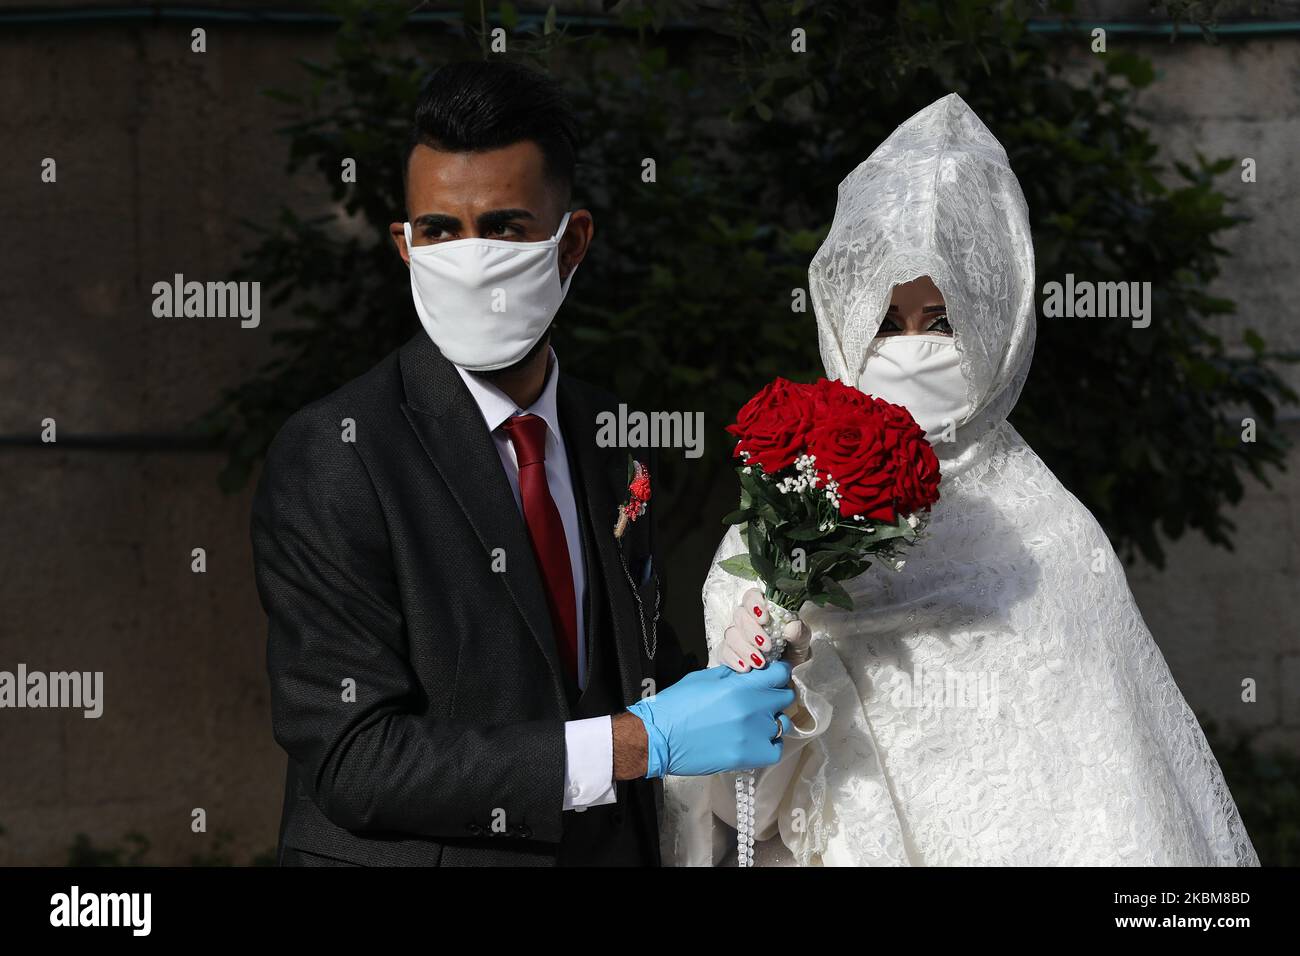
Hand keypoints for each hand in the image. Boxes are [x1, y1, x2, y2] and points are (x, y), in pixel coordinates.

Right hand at [625, 663, 794, 777]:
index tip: (772, 676)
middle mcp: (752, 709)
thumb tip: (751, 672)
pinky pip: (776, 749)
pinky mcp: (748, 757)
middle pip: (785, 697)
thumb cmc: (676, 705)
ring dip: (773, 720)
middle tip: (762, 698)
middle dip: (775, 694)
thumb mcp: (704, 678)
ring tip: (756, 722)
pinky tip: (756, 741)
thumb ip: (732, 675)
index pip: (780, 674)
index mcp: (740, 686)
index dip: (778, 673)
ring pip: (783, 724)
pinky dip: (770, 744)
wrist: (658, 738)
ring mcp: (753, 735)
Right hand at [720, 588, 811, 671]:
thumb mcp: (802, 641)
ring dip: (744, 648)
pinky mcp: (728, 653)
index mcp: (764, 610)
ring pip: (730, 634)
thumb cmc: (793, 651)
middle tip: (766, 646)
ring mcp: (736, 636)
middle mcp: (747, 620)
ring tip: (759, 662)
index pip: (752, 596)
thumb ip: (799, 632)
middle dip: (752, 631)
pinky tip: (745, 668)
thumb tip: (791, 627)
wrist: (787, 675)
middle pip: (740, 615)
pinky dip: (734, 660)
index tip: (764, 618)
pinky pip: (723, 652)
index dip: (754, 603)